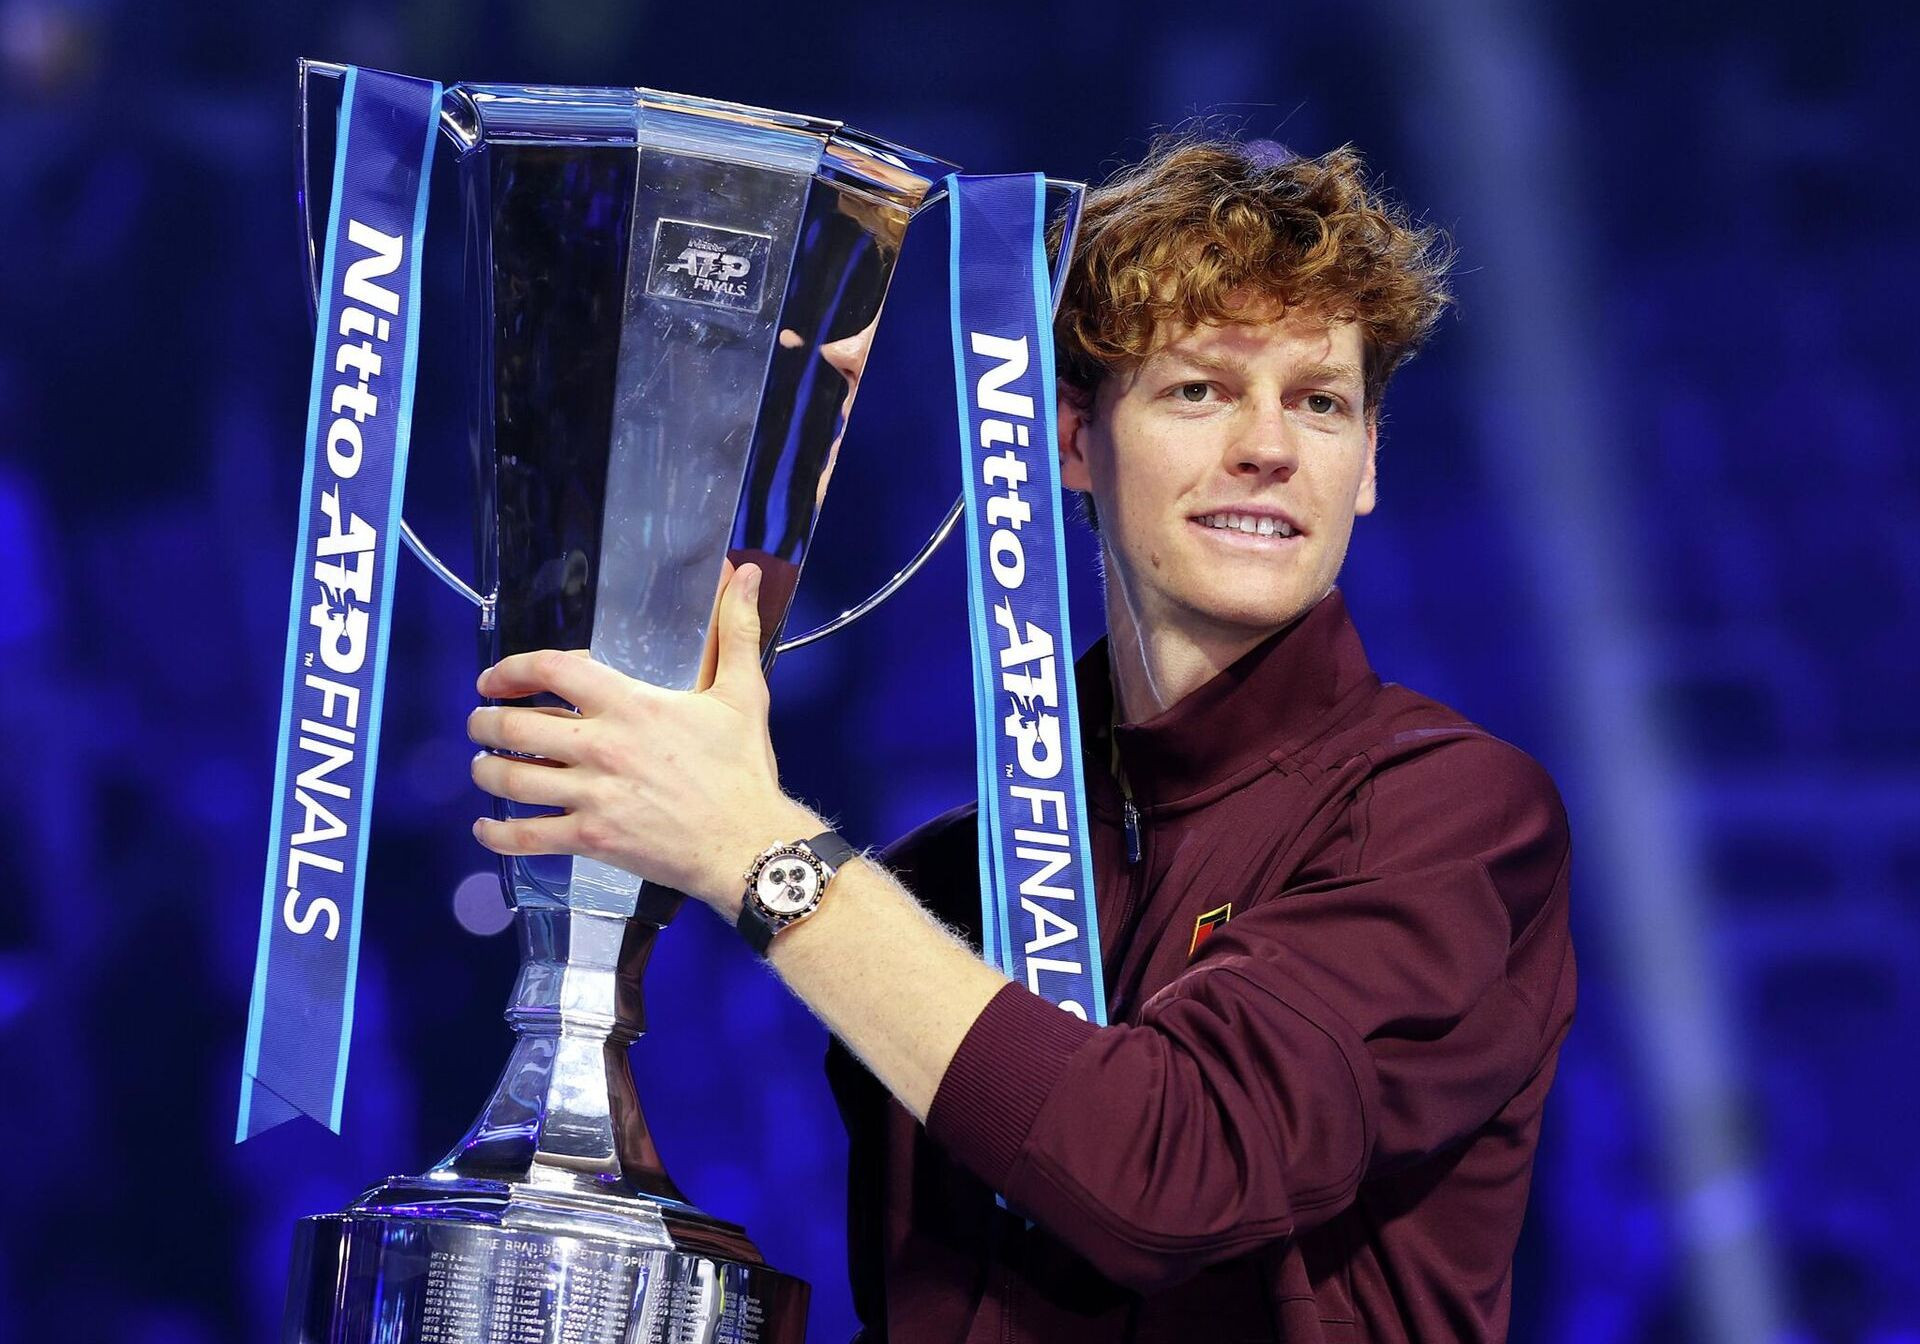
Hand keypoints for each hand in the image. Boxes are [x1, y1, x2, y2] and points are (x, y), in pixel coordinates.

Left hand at [465, 562, 821, 911]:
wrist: (748, 844)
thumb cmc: (744, 770)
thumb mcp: (744, 694)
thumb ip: (737, 630)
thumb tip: (745, 574)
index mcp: (631, 705)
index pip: (551, 670)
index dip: (511, 669)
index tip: (495, 678)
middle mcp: (602, 747)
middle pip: (516, 726)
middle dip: (485, 722)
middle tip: (480, 722)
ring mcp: (592, 796)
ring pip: (512, 780)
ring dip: (485, 770)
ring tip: (482, 765)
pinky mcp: (592, 839)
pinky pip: (527, 836)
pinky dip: (497, 834)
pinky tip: (487, 828)